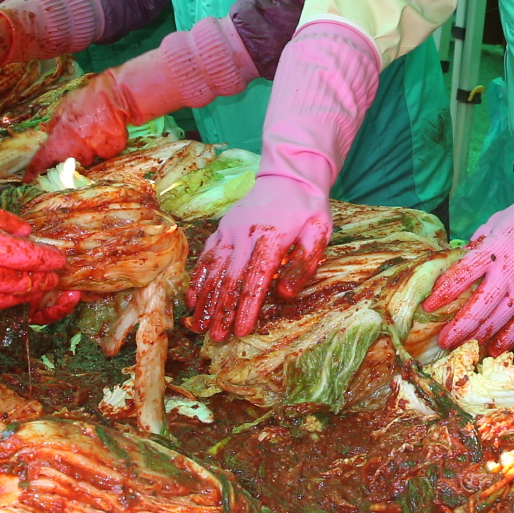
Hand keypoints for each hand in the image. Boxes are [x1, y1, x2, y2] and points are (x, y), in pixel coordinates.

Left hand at [24, 71, 134, 175]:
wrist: (115, 96)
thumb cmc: (86, 100)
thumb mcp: (62, 109)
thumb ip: (54, 126)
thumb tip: (48, 135)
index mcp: (60, 140)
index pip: (42, 161)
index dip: (34, 171)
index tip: (28, 178)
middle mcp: (76, 151)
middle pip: (67, 163)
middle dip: (68, 154)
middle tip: (75, 139)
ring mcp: (95, 153)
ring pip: (88, 158)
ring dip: (88, 149)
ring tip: (94, 131)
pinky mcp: (111, 152)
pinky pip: (105, 153)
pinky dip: (104, 145)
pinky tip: (106, 131)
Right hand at [189, 173, 331, 338]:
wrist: (289, 175)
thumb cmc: (307, 208)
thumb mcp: (319, 231)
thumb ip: (304, 263)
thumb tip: (285, 294)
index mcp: (272, 238)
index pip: (256, 279)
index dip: (247, 307)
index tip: (241, 330)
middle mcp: (245, 235)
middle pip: (231, 279)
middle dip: (223, 311)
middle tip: (216, 338)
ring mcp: (230, 231)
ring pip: (214, 270)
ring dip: (207, 300)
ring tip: (200, 325)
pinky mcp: (222, 229)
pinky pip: (206, 255)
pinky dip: (199, 278)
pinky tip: (194, 299)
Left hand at [421, 194, 513, 353]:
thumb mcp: (494, 224)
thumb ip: (475, 246)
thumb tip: (457, 262)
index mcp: (491, 252)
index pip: (461, 276)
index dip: (443, 293)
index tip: (428, 305)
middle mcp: (506, 274)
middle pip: (477, 307)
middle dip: (458, 327)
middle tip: (443, 340)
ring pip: (496, 320)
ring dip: (477, 337)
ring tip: (460, 347)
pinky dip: (506, 339)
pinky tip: (493, 349)